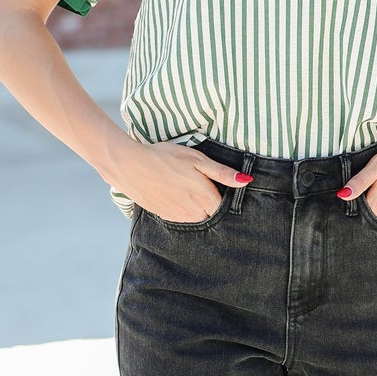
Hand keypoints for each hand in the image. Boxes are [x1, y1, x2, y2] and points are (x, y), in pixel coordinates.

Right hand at [110, 138, 249, 220]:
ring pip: (195, 216)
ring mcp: (178, 217)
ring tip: (181, 184)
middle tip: (195, 181)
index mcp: (205, 199)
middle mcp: (194, 213)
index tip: (213, 183)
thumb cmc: (165, 158)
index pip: (224, 206)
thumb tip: (246, 181)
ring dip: (194, 205)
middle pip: (210, 212)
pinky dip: (179, 206)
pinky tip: (171, 191)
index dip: (221, 194)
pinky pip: (180, 216)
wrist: (130, 166)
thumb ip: (222, 173)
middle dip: (207, 201)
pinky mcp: (164, 217)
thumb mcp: (197, 159)